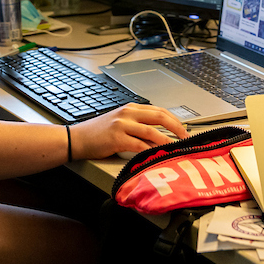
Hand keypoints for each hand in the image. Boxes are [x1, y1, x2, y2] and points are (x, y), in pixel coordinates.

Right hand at [71, 104, 188, 159]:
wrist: (77, 138)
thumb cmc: (98, 133)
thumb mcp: (119, 122)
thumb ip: (137, 124)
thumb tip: (159, 134)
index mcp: (130, 108)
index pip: (158, 110)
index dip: (174, 120)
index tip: (184, 129)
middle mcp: (127, 113)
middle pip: (159, 117)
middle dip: (176, 128)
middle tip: (186, 138)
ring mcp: (122, 125)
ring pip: (151, 131)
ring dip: (167, 141)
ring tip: (176, 148)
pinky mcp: (117, 139)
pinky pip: (139, 145)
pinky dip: (150, 150)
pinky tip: (158, 155)